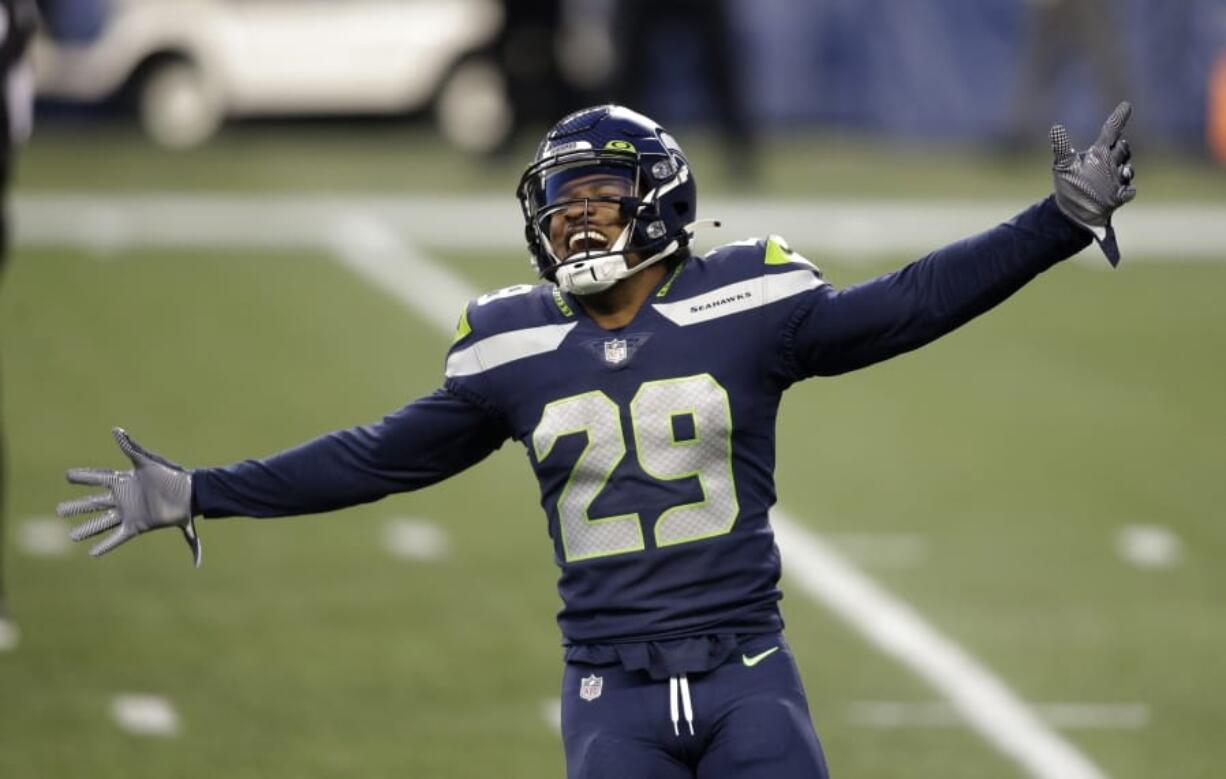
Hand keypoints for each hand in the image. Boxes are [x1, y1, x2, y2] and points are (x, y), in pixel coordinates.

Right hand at [58, 428, 200, 565]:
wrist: (189, 493)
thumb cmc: (170, 475)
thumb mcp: (147, 461)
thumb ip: (130, 447)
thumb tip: (116, 430)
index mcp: (125, 481)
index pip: (98, 478)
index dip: (84, 477)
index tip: (67, 476)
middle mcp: (124, 498)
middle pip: (94, 504)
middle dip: (77, 507)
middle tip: (59, 510)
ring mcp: (130, 513)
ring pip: (102, 522)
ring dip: (87, 529)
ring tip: (71, 536)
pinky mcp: (138, 526)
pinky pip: (118, 537)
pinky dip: (106, 545)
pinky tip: (92, 553)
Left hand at [1050, 101, 1136, 265]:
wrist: (1075, 213)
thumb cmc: (1070, 186)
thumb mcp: (1064, 166)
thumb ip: (1062, 147)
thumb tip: (1055, 128)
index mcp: (1099, 153)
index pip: (1110, 131)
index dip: (1118, 118)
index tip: (1126, 104)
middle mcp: (1110, 163)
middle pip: (1123, 149)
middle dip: (1122, 147)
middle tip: (1118, 145)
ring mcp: (1117, 179)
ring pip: (1128, 169)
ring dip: (1127, 169)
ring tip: (1123, 171)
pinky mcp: (1119, 196)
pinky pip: (1129, 191)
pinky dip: (1127, 191)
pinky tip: (1122, 193)